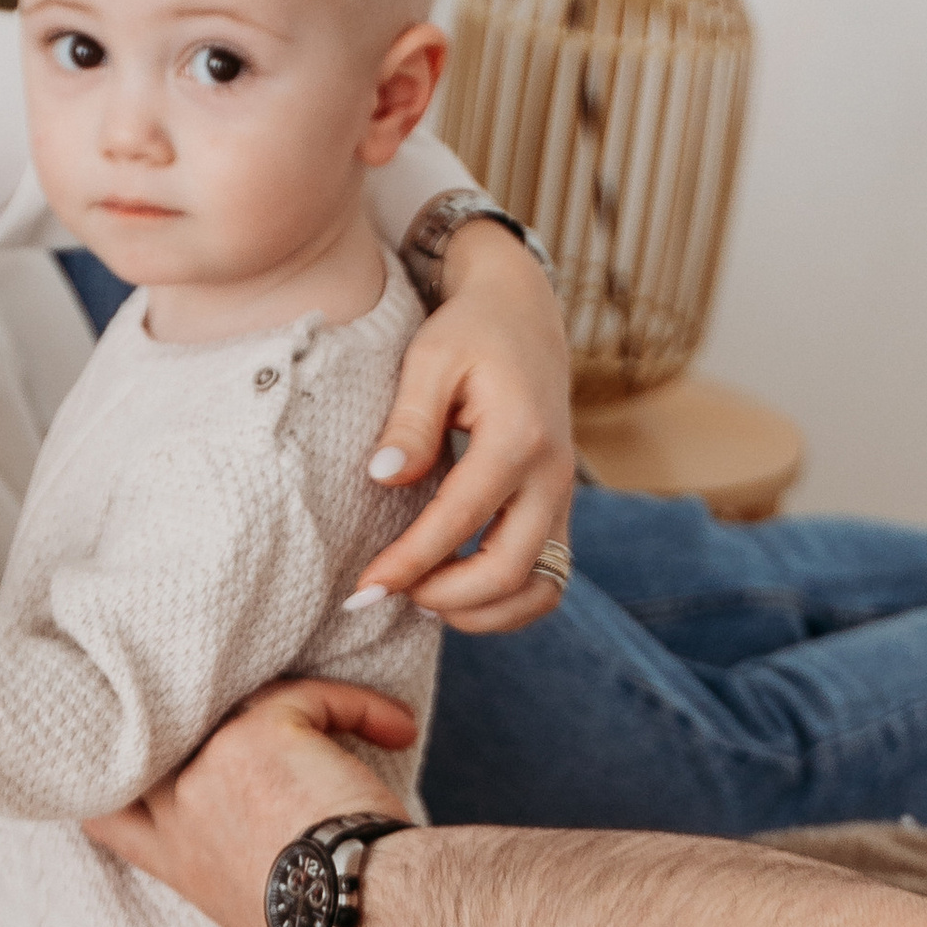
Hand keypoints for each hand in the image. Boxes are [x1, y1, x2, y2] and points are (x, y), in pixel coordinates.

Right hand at [85, 677, 416, 926]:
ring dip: (299, 707)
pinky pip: (306, 695)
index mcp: (178, 862)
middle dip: (173, 716)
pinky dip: (358, 705)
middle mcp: (181, 813)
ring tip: (364, 722)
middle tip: (228, 701)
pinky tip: (396, 728)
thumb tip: (264, 858)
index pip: (109, 816)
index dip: (110, 782)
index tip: (129, 764)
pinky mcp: (257, 732)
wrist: (352, 917)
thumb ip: (234, 872)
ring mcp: (210, 767)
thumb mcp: (254, 915)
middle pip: (148, 743)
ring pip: (238, 703)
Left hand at [357, 221, 575, 634]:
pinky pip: (547, 581)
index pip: (460, 520)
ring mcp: (563, 498)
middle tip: (390, 593)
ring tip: (423, 597)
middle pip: (508, 571)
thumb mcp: (430, 359)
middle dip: (445, 598)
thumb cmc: (469, 333)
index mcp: (518, 436)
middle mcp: (551, 475)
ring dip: (481, 611)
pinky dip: (505, 603)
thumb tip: (385, 478)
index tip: (364, 588)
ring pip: (538, 589)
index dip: (409, 563)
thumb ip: (409, 421)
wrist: (524, 315)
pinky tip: (455, 592)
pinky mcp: (559, 511)